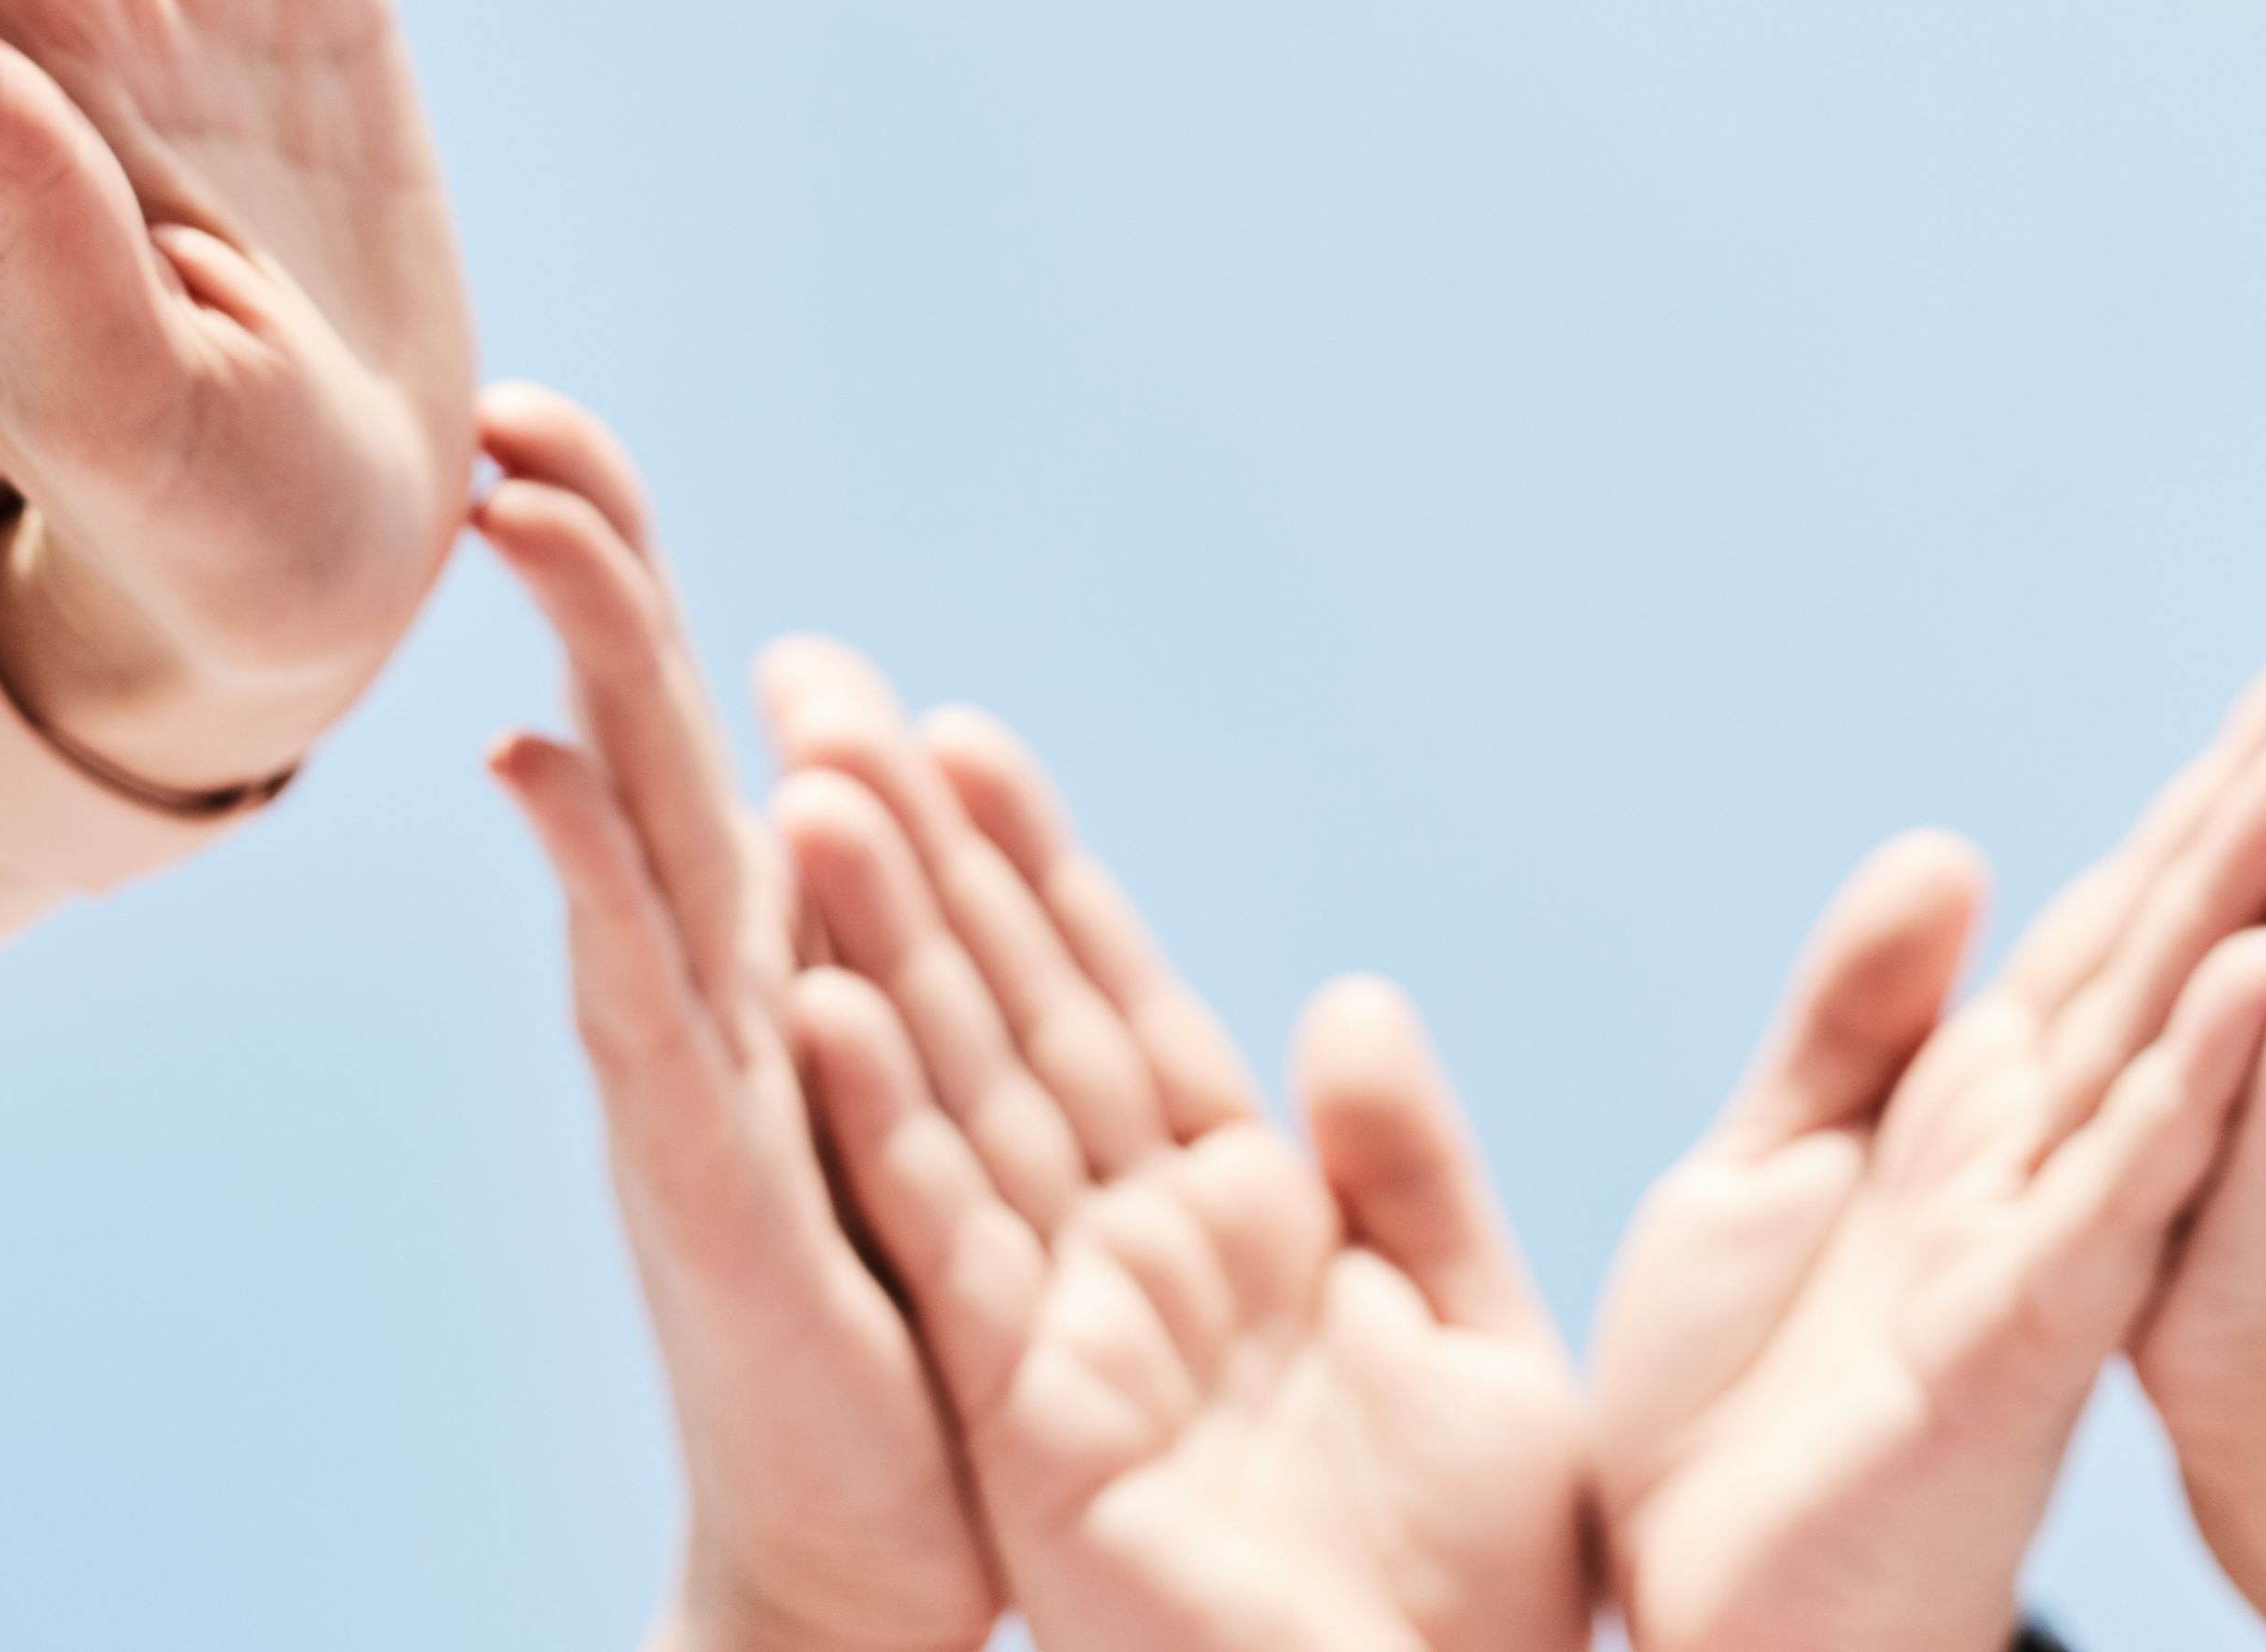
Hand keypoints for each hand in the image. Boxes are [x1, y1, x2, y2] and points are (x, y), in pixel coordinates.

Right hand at [476, 396, 1001, 1651]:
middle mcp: (698, 979)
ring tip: (513, 517)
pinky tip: (533, 768)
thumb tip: (823, 698)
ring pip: (625, 827)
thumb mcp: (883, 1029)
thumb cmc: (886, 1282)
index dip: (621, 562)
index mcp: (756, 934)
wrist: (865, 1532)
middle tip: (506, 418)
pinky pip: (646, 995)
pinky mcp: (703, 1167)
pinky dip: (592, 873)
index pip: (679, 708)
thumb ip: (852, 871)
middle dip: (578, 569)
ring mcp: (686, 1066)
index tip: (545, 421)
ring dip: (580, 666)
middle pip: (631, 729)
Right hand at [768, 668, 1590, 1651]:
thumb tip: (1341, 996)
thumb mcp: (1469, 1331)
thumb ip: (1406, 1163)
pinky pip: (952, 1244)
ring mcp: (1068, 1337)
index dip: (1038, 869)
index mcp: (1234, 1224)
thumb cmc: (1472, 1602)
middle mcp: (1128, 1259)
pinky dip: (884, 1125)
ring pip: (958, 1098)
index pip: (1115, 998)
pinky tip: (816, 1011)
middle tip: (822, 703)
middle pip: (1010, 1017)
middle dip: (921, 863)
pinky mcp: (1036, 1424)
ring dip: (873, 952)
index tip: (961, 735)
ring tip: (794, 800)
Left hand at [1589, 647, 2265, 1651]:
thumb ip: (1857, 1011)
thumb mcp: (1772, 1160)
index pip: (2127, 901)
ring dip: (2257, 887)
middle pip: (2176, 927)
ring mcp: (2044, 1238)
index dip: (2219, 771)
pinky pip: (2114, 1188)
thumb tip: (1958, 853)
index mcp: (1992, 1100)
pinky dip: (2185, 1080)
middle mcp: (2046, 1147)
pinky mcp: (2013, 1340)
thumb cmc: (1743, 1416)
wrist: (1709, 1635)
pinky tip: (2248, 975)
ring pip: (2171, 1032)